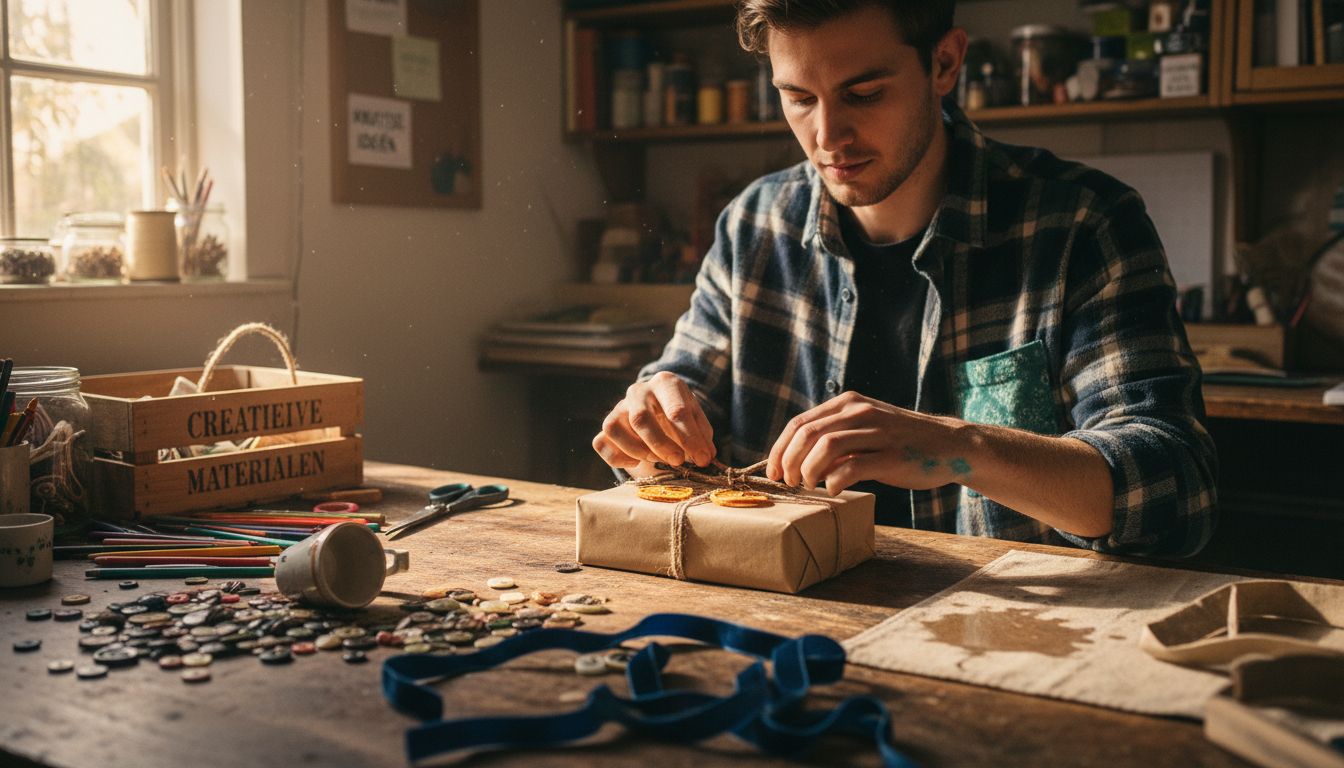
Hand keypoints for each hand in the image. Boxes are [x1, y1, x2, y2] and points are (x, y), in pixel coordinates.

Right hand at [592, 371, 715, 469]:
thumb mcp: (697, 421)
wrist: (661, 414)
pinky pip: (601, 442)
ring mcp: (618, 407)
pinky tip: (636, 462)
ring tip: (657, 459)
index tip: (702, 459)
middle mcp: (638, 391)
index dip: (691, 439)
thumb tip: (705, 456)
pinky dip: (618, 458)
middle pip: (640, 418)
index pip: (676, 411)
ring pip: (613, 428)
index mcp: (665, 383)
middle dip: (661, 445)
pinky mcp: (606, 427)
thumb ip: (702, 437)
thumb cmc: (680, 418)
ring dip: (637, 450)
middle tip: (678, 461)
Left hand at [765, 391, 972, 493]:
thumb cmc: (901, 442)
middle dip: (789, 462)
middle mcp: (860, 412)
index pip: (799, 423)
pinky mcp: (892, 456)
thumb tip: (797, 460)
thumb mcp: (865, 428)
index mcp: (848, 403)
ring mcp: (877, 432)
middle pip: (807, 434)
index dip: (779, 449)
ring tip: (808, 486)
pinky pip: (852, 466)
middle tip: (788, 483)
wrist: (950, 446)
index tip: (774, 472)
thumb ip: (835, 437)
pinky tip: (833, 489)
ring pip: (825, 446)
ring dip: (808, 470)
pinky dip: (834, 480)